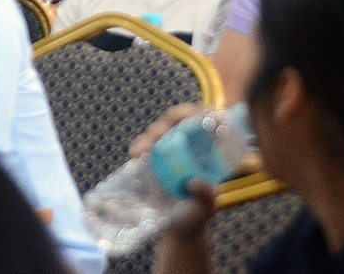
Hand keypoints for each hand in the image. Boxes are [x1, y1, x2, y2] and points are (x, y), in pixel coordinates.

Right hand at [132, 103, 216, 273]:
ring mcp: (166, 154)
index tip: (194, 113)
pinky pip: (143, 148)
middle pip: (175, 123)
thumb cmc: (197, 218)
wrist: (178, 232)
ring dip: (150, 136)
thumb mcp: (206, 209)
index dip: (196, 112)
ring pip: (157, 133)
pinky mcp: (150, 162)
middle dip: (168, 122)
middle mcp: (185, 148)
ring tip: (142, 149)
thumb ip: (207, 198)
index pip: (201, 122)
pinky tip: (136, 154)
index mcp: (204, 153)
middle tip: (160, 132)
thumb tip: (196, 182)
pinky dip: (139, 147)